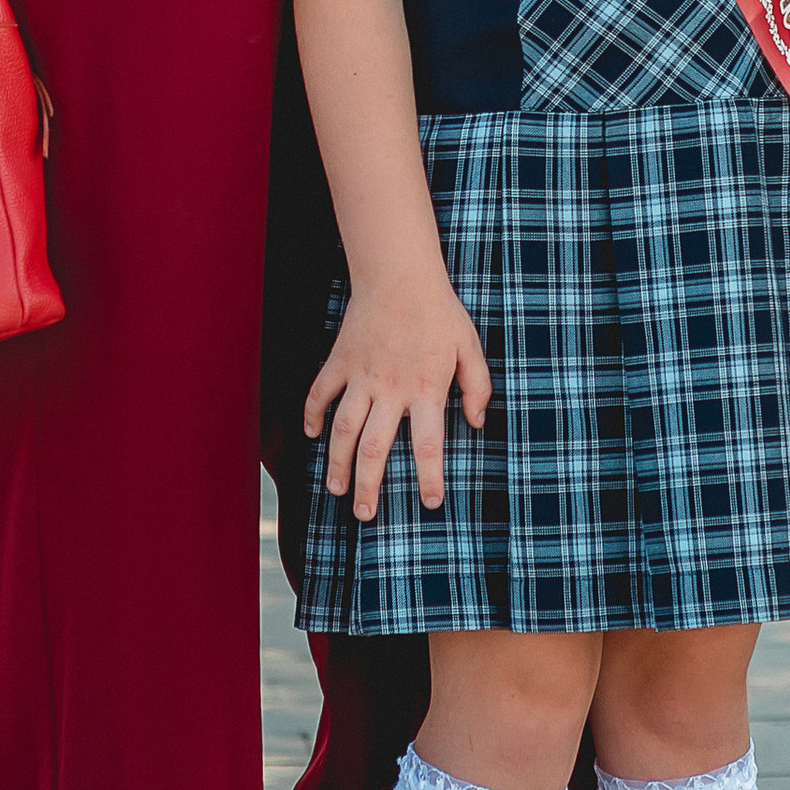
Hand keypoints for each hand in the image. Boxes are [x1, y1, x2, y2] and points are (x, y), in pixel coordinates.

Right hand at [305, 266, 491, 518]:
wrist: (400, 274)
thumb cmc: (440, 312)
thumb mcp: (470, 347)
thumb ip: (477, 387)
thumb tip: (476, 423)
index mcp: (426, 389)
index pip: (428, 445)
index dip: (429, 478)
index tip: (430, 503)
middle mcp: (391, 389)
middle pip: (373, 448)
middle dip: (368, 486)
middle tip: (366, 514)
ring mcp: (361, 376)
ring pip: (343, 429)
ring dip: (336, 462)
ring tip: (335, 489)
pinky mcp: (340, 361)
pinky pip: (320, 393)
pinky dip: (312, 414)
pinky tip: (312, 435)